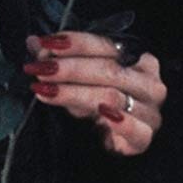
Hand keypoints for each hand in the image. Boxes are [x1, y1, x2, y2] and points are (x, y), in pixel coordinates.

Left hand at [23, 31, 166, 155]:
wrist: (116, 140)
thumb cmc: (99, 102)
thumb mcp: (79, 79)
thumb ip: (59, 60)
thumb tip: (32, 42)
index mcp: (137, 59)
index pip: (106, 45)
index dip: (75, 43)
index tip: (46, 44)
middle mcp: (148, 82)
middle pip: (109, 70)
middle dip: (70, 68)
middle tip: (40, 69)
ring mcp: (150, 111)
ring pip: (113, 97)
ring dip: (76, 93)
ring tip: (46, 91)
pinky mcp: (145, 139)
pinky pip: (137, 130)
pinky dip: (119, 121)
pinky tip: (100, 114)